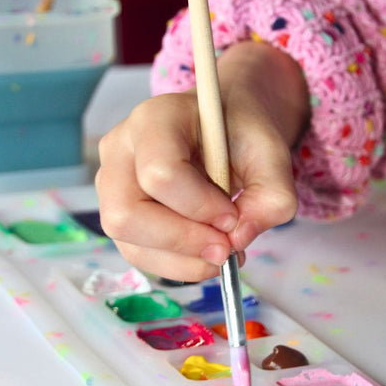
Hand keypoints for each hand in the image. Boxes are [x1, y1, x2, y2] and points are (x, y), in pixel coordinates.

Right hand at [95, 42, 307, 281]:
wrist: (226, 127)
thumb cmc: (243, 133)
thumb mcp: (272, 155)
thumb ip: (271, 197)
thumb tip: (238, 240)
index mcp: (157, 119)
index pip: (160, 174)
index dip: (199, 207)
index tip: (232, 215)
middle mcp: (122, 149)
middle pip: (127, 215)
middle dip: (184, 242)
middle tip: (226, 248)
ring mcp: (113, 183)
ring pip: (129, 242)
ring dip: (183, 260)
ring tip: (223, 253)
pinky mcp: (120, 212)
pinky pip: (138, 253)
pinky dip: (177, 265)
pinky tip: (206, 256)